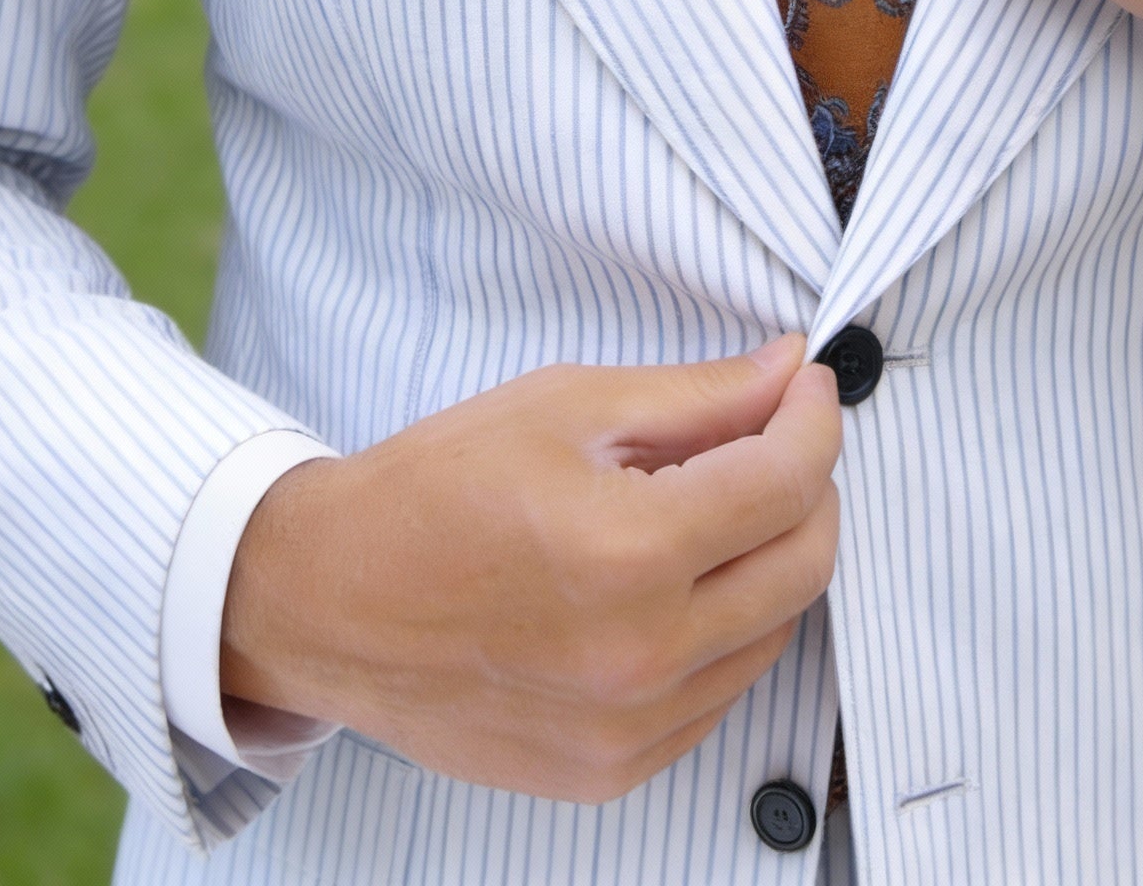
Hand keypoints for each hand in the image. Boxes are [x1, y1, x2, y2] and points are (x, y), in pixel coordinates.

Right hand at [220, 337, 841, 802]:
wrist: (327, 601)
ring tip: (708, 506)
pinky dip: (725, 627)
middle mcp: (641, 654)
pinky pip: (720, 692)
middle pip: (804, 563)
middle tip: (775, 435)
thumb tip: (787, 372)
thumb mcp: (564, 407)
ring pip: (773, 631)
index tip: (806, 386)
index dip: (814, 417)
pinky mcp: (612, 770)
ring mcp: (630, 728)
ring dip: (769, 556)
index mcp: (627, 551)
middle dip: (810, 484)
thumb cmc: (432, 491)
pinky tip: (673, 581)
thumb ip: (696, 396)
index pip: (787, 480)